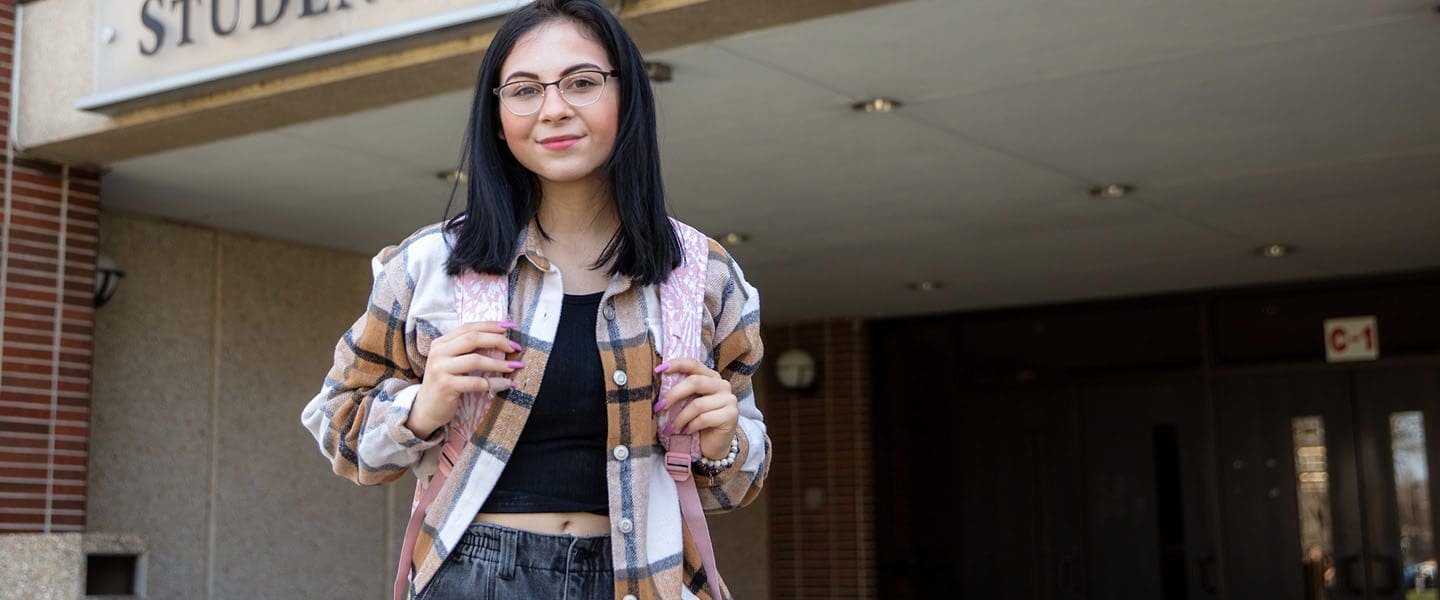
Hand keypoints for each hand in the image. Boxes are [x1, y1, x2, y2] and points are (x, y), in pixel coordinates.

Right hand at [406, 321, 523, 438]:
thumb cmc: (446, 383)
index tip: (511, 327)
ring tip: (515, 366)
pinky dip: (494, 382)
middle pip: (472, 339)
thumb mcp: (453, 362)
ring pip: (475, 360)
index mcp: (441, 343)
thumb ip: (468, 350)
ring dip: (499, 363)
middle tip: (516, 347)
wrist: (426, 409)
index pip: (469, 327)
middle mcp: (438, 352)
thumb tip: (501, 340)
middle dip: (497, 341)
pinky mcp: (446, 386)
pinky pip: (476, 382)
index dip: (491, 326)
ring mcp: (440, 369)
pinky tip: (506, 384)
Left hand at [653, 358, 738, 460]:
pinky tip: (685, 431)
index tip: (659, 370)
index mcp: (711, 377)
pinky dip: (691, 426)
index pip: (694, 364)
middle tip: (660, 407)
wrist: (713, 445)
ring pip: (698, 404)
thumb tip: (659, 382)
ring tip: (671, 428)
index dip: (676, 364)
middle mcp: (722, 385)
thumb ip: (680, 391)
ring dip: (680, 417)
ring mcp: (729, 399)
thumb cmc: (697, 422)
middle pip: (695, 381)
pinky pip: (704, 418)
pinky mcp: (731, 415)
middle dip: (674, 394)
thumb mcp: (687, 403)